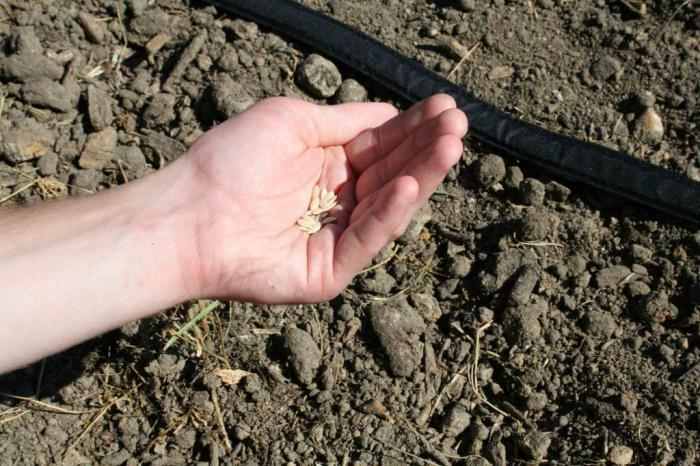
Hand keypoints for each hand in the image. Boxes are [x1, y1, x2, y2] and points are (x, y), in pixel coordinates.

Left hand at [180, 94, 467, 302]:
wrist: (187, 215)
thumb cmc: (230, 161)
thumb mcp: (291, 121)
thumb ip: (343, 121)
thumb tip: (387, 113)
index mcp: (326, 166)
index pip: (380, 145)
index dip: (412, 127)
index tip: (445, 107)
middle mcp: (336, 200)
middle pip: (392, 173)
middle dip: (426, 148)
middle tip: (458, 125)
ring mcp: (334, 238)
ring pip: (388, 206)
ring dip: (421, 176)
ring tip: (451, 146)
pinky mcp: (328, 272)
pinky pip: (365, 240)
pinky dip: (387, 214)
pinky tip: (411, 184)